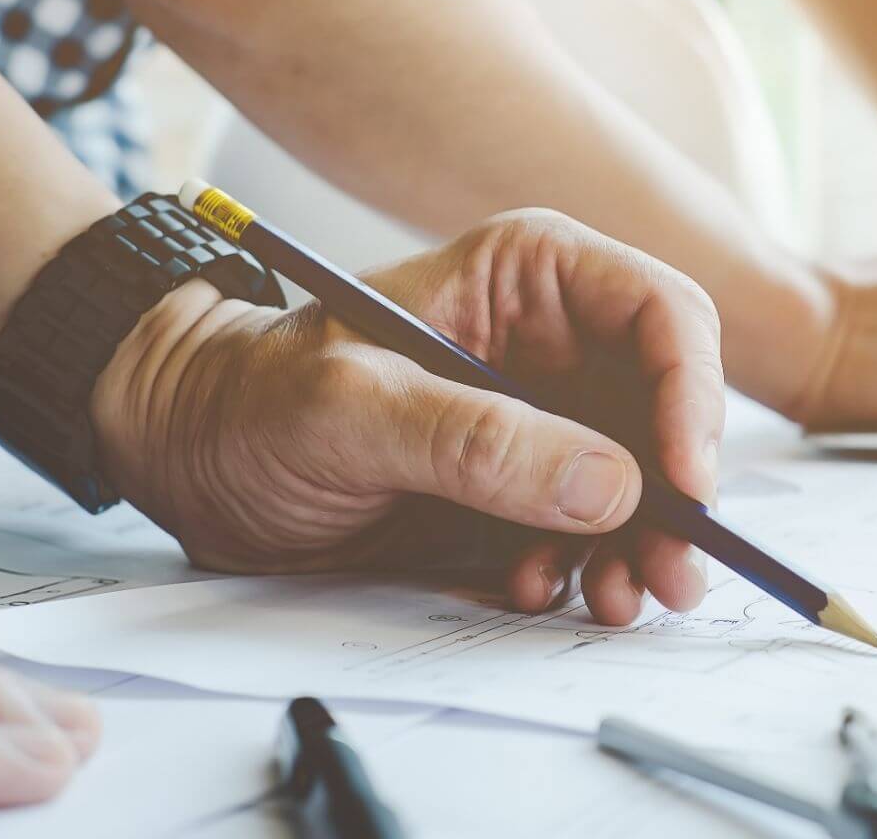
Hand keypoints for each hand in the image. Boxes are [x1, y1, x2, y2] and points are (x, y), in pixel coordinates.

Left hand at [92, 209, 723, 626]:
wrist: (186, 457)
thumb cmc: (249, 397)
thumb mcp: (350, 411)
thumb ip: (477, 441)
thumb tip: (610, 483)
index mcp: (527, 277)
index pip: (659, 314)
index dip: (691, 395)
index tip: (682, 482)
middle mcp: (552, 343)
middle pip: (668, 409)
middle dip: (678, 496)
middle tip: (671, 573)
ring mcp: (540, 419)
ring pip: (640, 480)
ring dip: (641, 546)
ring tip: (615, 599)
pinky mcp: (518, 487)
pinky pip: (589, 531)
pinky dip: (585, 568)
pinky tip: (536, 587)